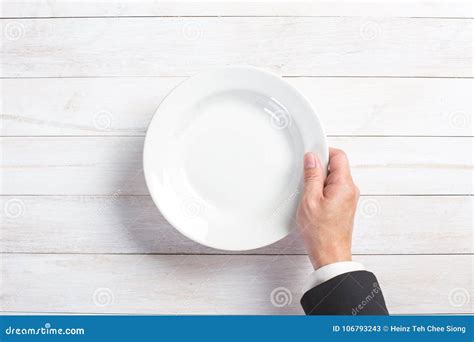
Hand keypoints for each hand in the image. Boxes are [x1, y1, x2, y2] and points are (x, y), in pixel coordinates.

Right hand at [296, 148, 358, 269]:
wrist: (330, 255)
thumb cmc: (321, 233)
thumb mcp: (310, 200)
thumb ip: (312, 176)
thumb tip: (312, 158)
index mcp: (345, 185)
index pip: (339, 156)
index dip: (323, 152)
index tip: (310, 155)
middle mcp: (350, 190)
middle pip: (337, 166)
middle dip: (320, 167)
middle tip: (306, 178)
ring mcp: (348, 198)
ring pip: (334, 178)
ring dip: (320, 180)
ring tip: (309, 193)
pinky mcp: (344, 206)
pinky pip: (334, 189)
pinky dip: (322, 190)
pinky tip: (312, 200)